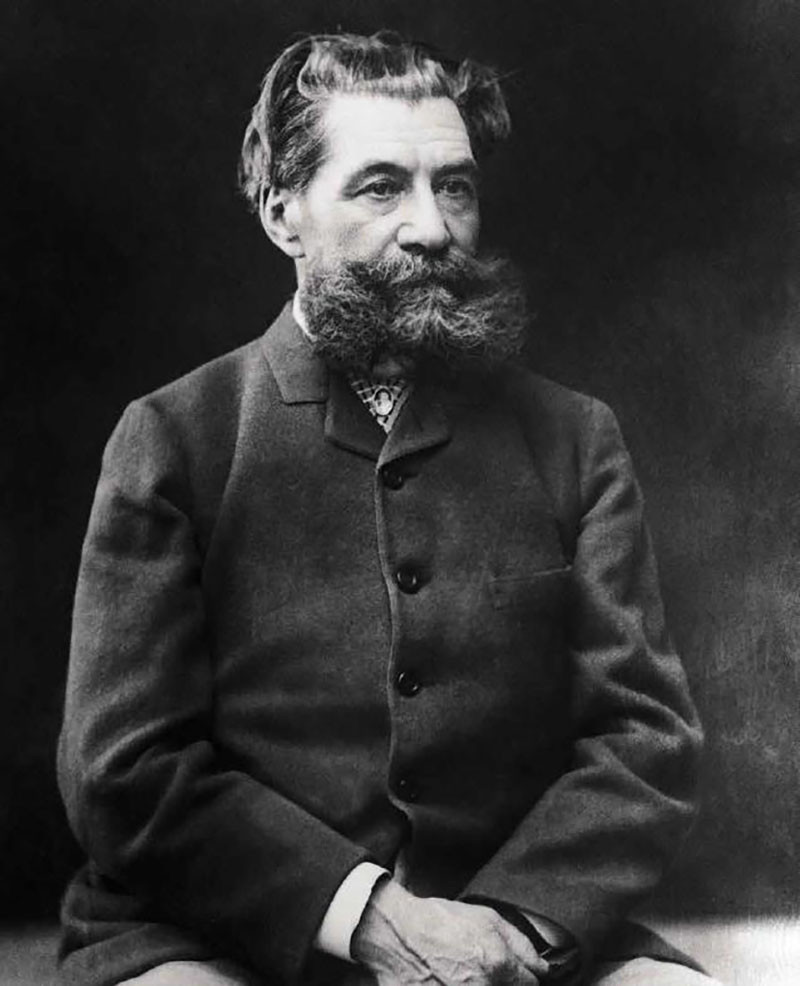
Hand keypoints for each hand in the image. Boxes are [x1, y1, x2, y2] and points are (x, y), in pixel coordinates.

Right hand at [351, 879, 548, 985]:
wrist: (396, 934)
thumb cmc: (440, 922)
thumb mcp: (486, 917)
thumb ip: (521, 944)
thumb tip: (543, 968)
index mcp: (497, 965)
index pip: (532, 983)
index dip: (525, 975)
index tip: (516, 971)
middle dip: (504, 981)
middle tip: (481, 967)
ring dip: (482, 984)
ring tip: (464, 973)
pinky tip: (451, 979)